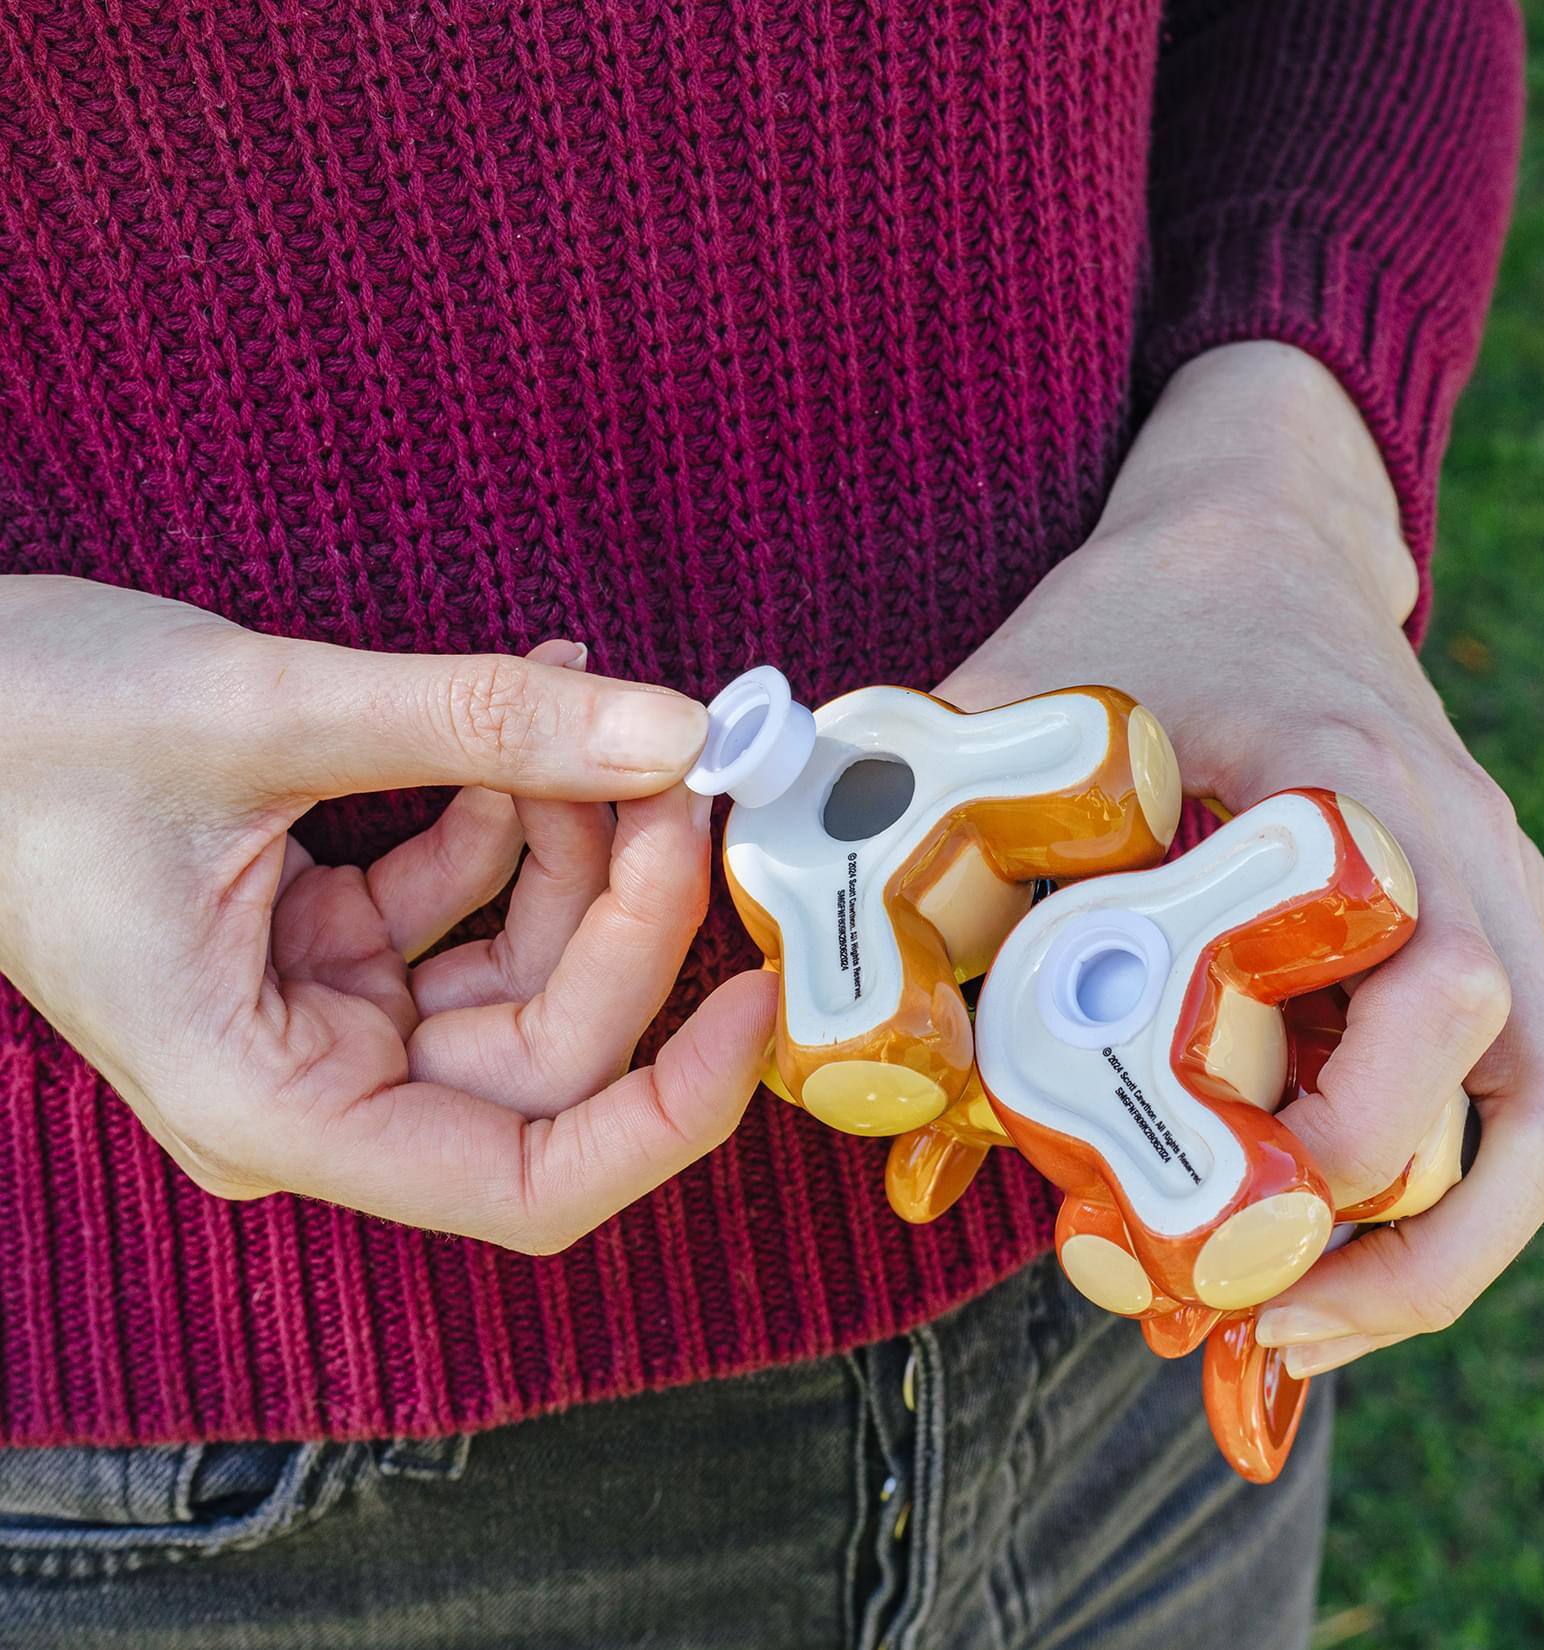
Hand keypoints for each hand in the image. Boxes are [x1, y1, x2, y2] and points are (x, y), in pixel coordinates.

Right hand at [0, 578, 776, 1251]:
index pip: (528, 1181)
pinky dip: (512, 814)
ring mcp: (323, 1018)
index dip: (669, 1112)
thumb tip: (672, 729)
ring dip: (577, 840)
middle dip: (627, 902)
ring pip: (523, 967)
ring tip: (586, 703)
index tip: (757, 1001)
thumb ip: (477, 726)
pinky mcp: (327, 948)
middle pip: (550, 1044)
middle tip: (672, 764)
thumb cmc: (10, 733)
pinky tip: (530, 712)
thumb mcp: (258, 713)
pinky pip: (466, 905)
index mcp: (273, 1105)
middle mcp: (311, 1086)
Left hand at [939, 342, 1543, 1372]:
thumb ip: (929, 843)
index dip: (1347, 1145)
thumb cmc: (1144, 613)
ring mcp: (1504, 890)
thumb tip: (850, 1066)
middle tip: (1250, 1327)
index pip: (1434, 994)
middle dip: (1404, 1247)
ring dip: (1439, 1250)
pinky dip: (1433, 1193)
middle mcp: (1473, 854)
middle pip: (1534, 1097)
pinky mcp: (1492, 922)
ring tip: (1289, 1337)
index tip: (1210, 1229)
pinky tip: (1313, 1249)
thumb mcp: (1024, 698)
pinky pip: (1516, 1093)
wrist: (1267, 531)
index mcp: (1366, 791)